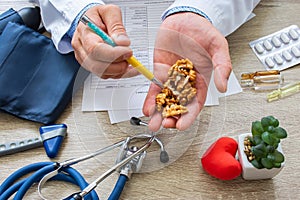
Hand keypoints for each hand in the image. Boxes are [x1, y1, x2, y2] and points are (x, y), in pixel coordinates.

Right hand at [72, 5, 137, 78]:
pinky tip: (126, 67)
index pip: (95, 49)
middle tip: (129, 58)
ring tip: (128, 61)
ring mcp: (84, 58)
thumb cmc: (98, 16)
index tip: (128, 51)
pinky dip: (118, 73)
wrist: (90, 20)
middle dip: (117, 66)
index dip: (114, 54)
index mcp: (85, 32)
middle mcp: (81, 48)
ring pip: (101, 73)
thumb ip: (117, 26)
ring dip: (119, 71)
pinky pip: (105, 75)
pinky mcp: (91, 65)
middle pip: (97, 66)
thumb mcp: (110, 12)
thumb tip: (122, 42)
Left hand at [143, 12, 231, 130]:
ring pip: (165, 100)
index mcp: (201, 80)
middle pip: (178, 105)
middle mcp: (186, 82)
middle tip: (164, 125)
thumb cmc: (202, 31)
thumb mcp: (217, 46)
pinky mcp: (160, 72)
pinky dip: (150, 99)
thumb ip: (222, 65)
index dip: (189, 116)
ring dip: (159, 113)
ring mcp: (171, 78)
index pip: (196, 103)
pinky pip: (154, 88)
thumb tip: (223, 86)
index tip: (182, 125)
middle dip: (172, 118)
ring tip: (152, 123)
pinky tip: (147, 108)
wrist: (184, 18)